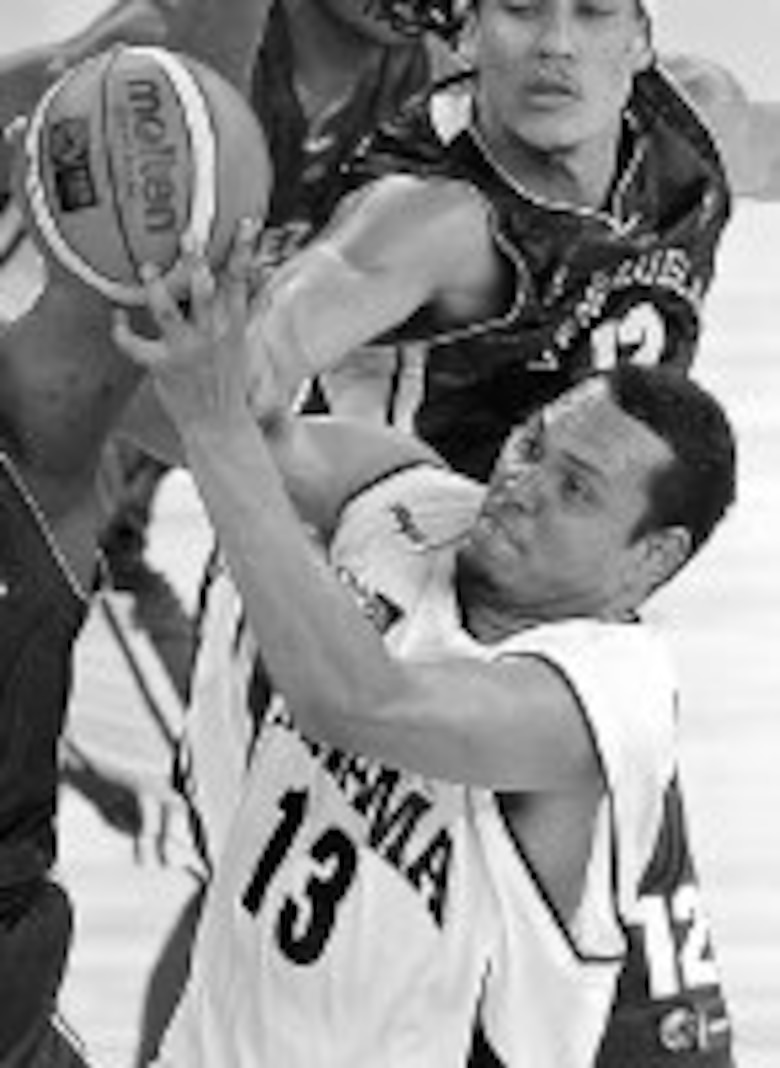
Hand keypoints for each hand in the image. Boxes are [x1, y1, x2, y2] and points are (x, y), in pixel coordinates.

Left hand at [113, 219, 262, 433]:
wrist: (220, 425)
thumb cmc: (226, 381)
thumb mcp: (241, 343)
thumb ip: (239, 307)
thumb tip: (254, 273)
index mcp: (232, 325)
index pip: (240, 281)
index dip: (243, 251)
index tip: (246, 223)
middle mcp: (211, 334)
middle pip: (205, 290)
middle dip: (195, 263)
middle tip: (188, 235)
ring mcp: (186, 350)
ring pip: (168, 311)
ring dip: (156, 287)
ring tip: (147, 268)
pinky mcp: (162, 367)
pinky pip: (134, 344)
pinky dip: (121, 329)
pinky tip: (116, 315)